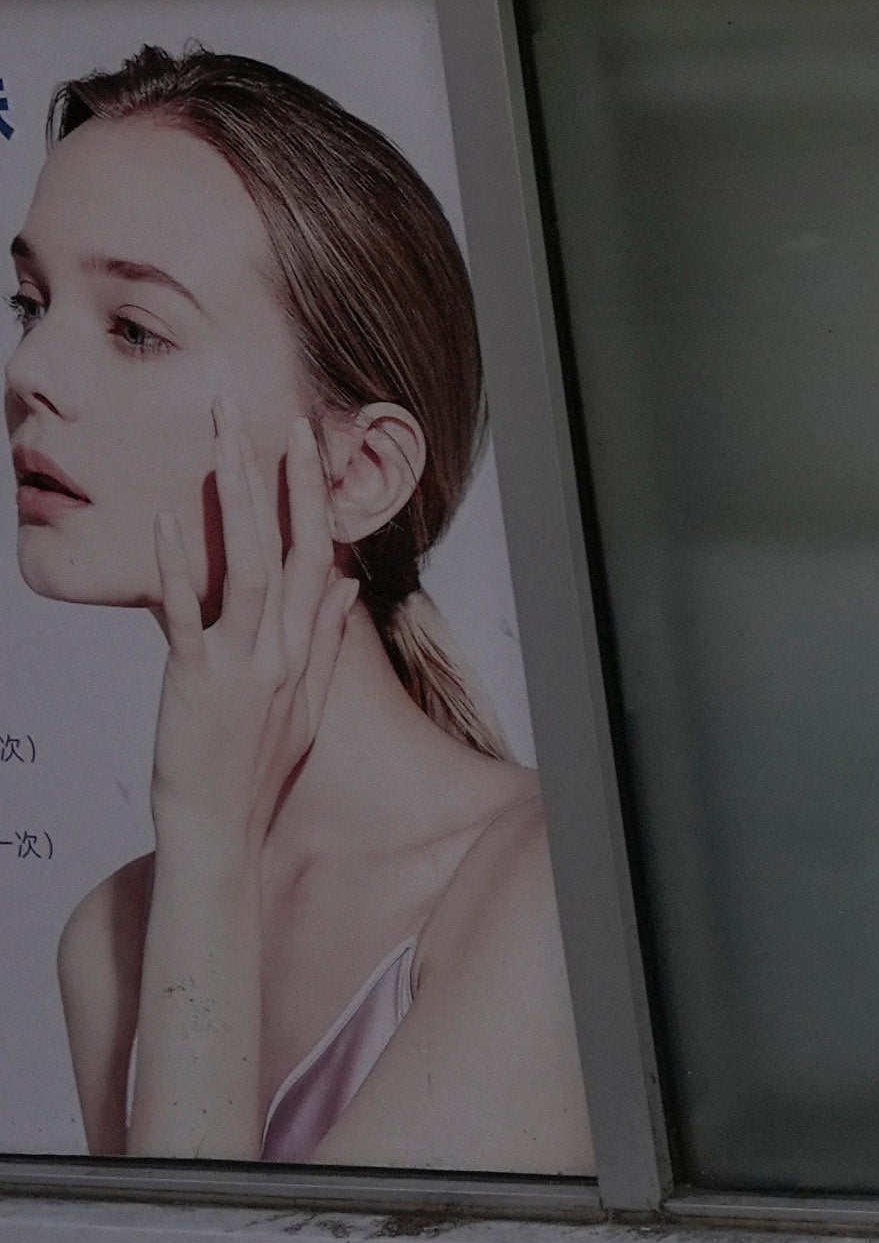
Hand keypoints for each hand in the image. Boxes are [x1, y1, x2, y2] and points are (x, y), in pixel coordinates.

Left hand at [142, 400, 352, 854]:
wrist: (220, 826)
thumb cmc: (257, 769)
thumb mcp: (306, 701)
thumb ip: (325, 636)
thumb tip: (344, 582)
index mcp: (304, 645)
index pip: (315, 551)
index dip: (313, 492)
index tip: (306, 439)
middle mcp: (280, 644)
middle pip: (284, 544)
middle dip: (280, 476)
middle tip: (268, 416)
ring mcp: (240, 660)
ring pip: (245, 565)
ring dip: (236, 501)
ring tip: (226, 445)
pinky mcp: (195, 678)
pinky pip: (188, 612)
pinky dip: (179, 563)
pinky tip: (169, 519)